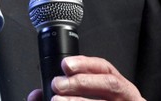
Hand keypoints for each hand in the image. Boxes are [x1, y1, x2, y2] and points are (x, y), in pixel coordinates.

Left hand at [26, 55, 145, 100]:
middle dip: (82, 82)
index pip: (104, 68)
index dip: (85, 63)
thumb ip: (61, 95)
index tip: (66, 65)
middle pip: (109, 84)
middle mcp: (126, 97)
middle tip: (58, 85)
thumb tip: (35, 94)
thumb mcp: (86, 97)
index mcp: (117, 88)